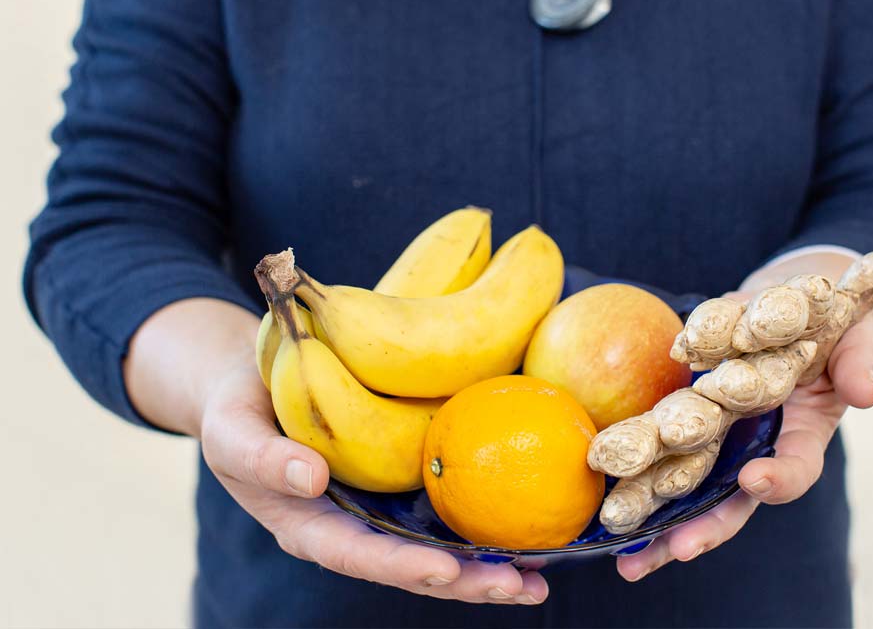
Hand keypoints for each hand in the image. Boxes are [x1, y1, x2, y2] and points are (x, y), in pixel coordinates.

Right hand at [125, 299, 546, 604]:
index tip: (445, 570)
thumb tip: (310, 479)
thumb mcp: (233, 433)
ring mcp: (377, 510)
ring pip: (436, 545)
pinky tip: (527, 524)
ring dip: (487, 563)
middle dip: (466, 581)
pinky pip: (443, 508)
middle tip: (522, 584)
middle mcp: (350, 528)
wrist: (251, 386)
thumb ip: (262, 459)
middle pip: (411, 566)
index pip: (357, 556)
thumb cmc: (236, 411)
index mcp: (308, 526)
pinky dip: (483, 519)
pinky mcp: (398, 484)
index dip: (401, 567)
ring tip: (542, 572)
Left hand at [616, 301, 872, 581]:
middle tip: (678, 550)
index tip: (757, 480)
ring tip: (628, 558)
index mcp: (802, 432)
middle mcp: (757, 444)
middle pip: (732, 499)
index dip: (779, 479)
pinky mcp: (688, 409)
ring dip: (659, 522)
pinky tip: (602, 488)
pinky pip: (660, 444)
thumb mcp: (857, 339)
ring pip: (688, 486)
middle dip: (705, 528)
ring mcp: (721, 433)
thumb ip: (859, 364)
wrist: (798, 303)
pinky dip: (634, 468)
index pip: (796, 468)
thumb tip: (867, 393)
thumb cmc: (836, 328)